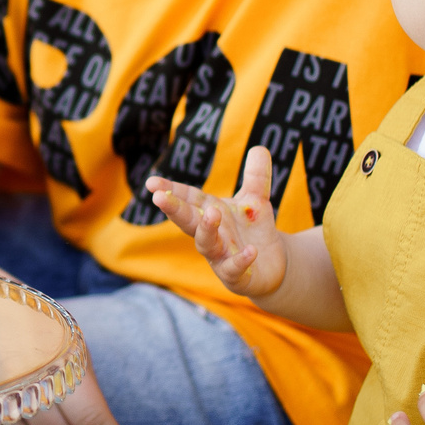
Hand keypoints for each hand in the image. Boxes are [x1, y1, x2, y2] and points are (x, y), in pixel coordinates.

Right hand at [150, 146, 287, 299]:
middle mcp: (209, 234)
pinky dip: (240, 261)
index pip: (187, 199)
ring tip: (213, 213)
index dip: (170, 190)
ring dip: (206, 229)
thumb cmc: (253, 230)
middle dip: (174, 209)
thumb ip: (257, 176)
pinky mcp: (236, 276)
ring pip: (206, 244)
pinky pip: (234, 270)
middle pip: (187, 221)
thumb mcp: (256, 199)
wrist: (272, 265)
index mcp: (208, 212)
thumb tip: (260, 148)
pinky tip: (250, 251)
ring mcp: (220, 256)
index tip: (152, 183)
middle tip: (159, 197)